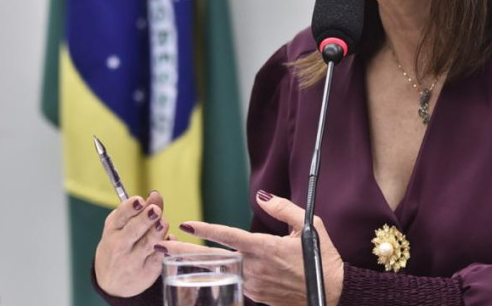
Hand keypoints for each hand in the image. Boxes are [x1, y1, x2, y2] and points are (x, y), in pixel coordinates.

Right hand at [94, 191, 169, 296]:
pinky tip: (171, 238)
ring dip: (157, 233)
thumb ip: (138, 212)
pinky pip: (160, 257)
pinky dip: (167, 246)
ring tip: (163, 223)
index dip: (130, 208)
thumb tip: (155, 195)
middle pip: (133, 231)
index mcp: (113, 230)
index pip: (120, 217)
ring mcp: (133, 260)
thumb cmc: (120, 246)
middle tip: (155, 210)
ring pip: (148, 244)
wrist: (113, 284)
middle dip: (145, 220)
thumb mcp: (122, 228)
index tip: (140, 200)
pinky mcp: (147, 271)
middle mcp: (120, 246)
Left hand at [167, 192, 343, 305]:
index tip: (186, 223)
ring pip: (221, 271)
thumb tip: (262, 196)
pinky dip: (222, 274)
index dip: (205, 229)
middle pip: (211, 259)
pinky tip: (213, 270)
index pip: (228, 236)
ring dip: (200, 264)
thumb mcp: (308, 225)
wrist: (331, 293)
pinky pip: (236, 280)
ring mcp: (253, 285)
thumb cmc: (322, 257)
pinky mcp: (256, 296)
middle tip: (159, 245)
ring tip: (178, 255)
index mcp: (264, 248)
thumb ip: (283, 208)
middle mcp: (254, 268)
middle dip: (182, 252)